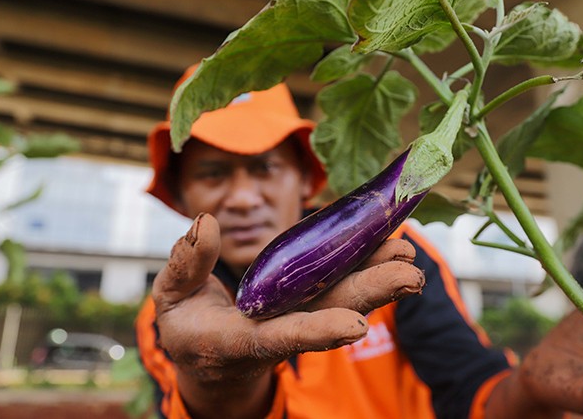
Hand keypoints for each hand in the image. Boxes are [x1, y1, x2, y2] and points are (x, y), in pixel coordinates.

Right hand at [152, 213, 424, 417]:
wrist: (212, 359)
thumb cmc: (189, 328)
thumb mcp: (173, 301)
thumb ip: (186, 265)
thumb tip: (205, 223)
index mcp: (240, 341)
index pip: (280, 338)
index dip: (318, 332)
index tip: (356, 326)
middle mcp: (280, 333)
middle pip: (330, 315)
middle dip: (370, 295)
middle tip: (410, 276)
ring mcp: (298, 317)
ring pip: (342, 297)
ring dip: (378, 279)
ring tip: (408, 256)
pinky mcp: (308, 303)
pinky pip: (338, 283)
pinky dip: (364, 265)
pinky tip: (390, 246)